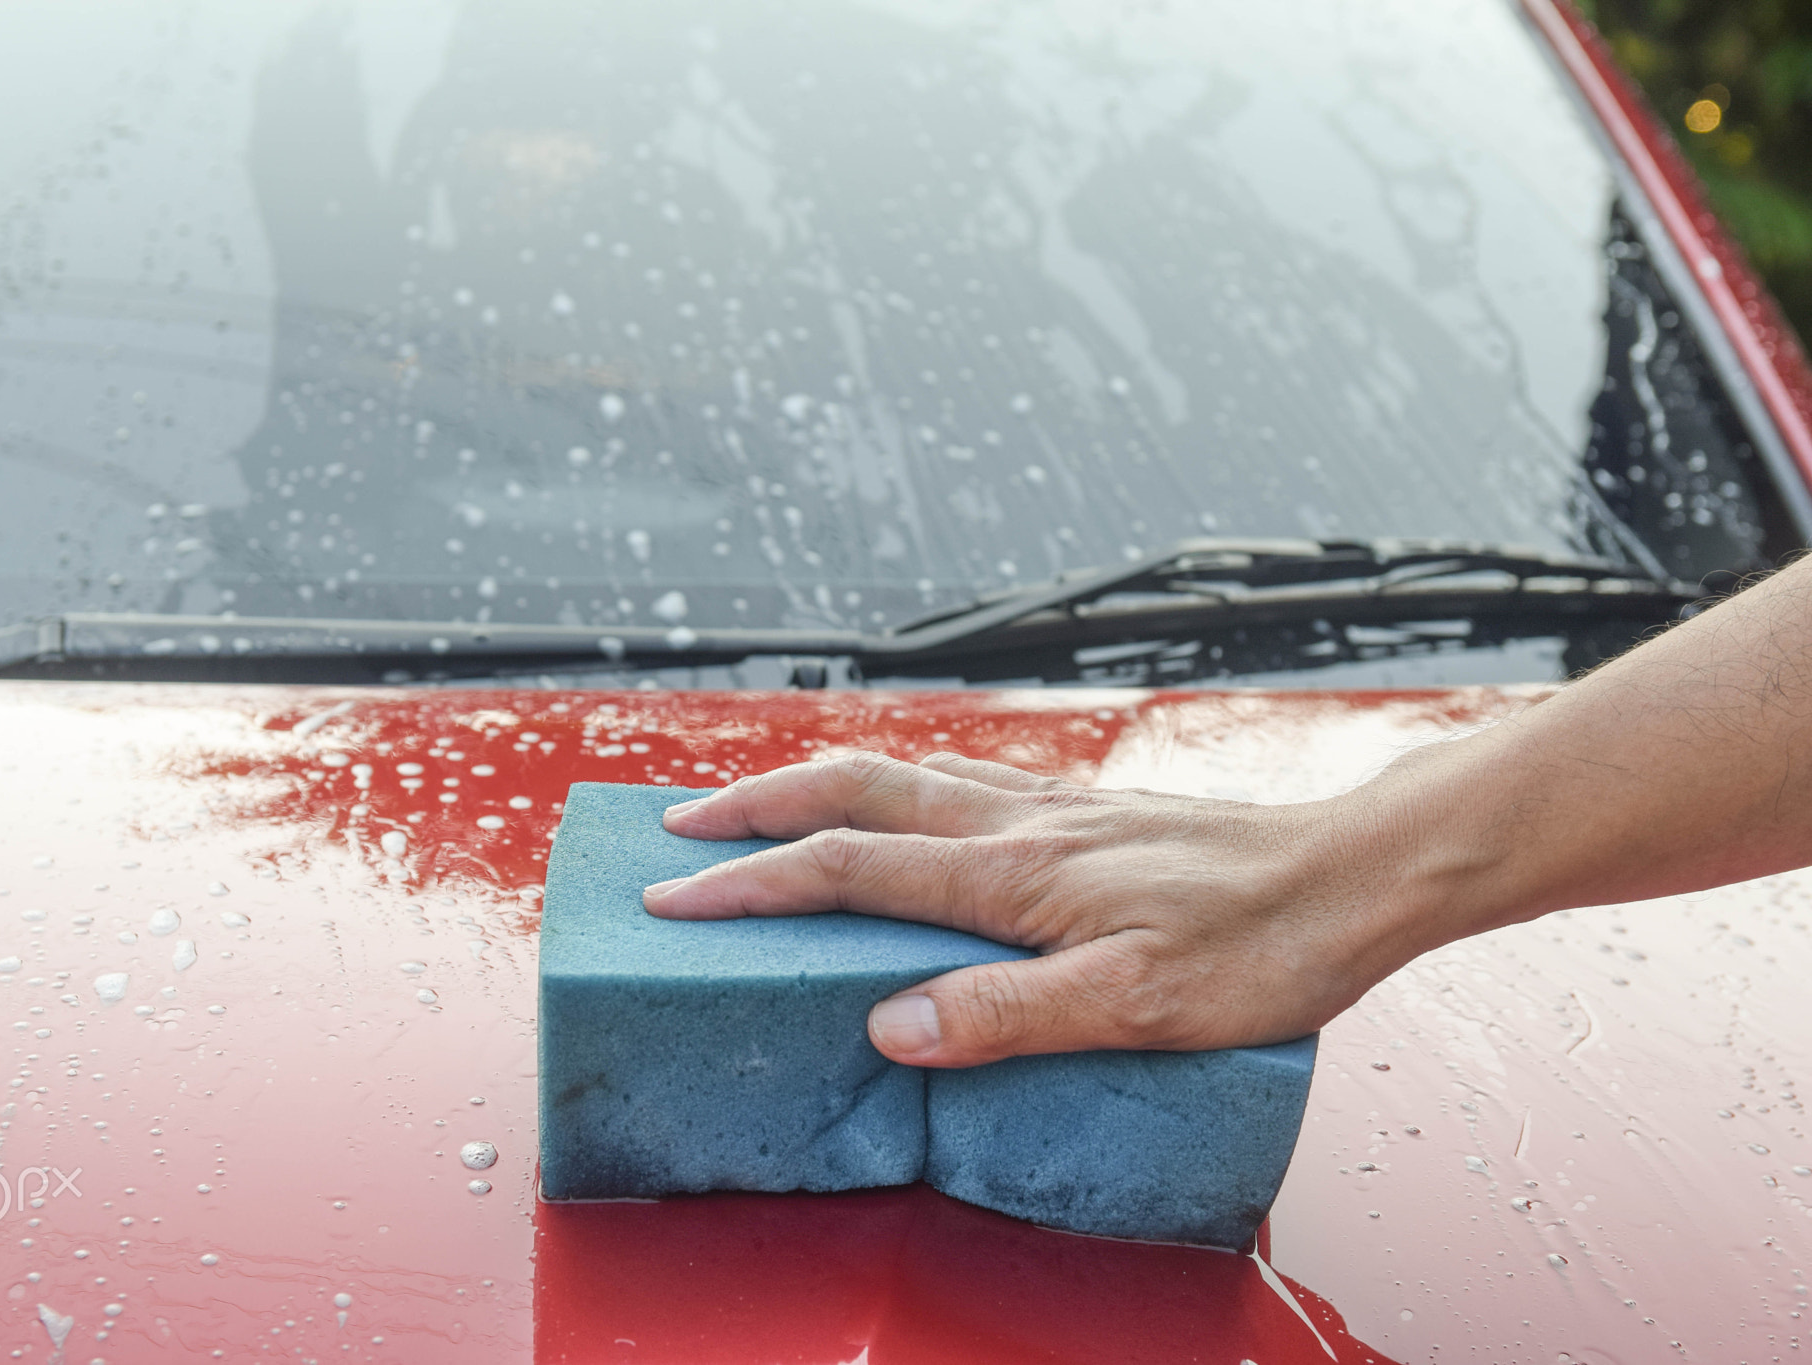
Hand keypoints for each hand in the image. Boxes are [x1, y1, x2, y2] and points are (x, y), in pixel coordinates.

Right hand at [643, 751, 1424, 1067]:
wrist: (1352, 872)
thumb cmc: (1261, 944)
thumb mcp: (1138, 1004)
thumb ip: (1008, 1013)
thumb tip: (889, 1024)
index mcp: (1014, 874)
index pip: (847, 869)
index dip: (751, 884)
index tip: (672, 900)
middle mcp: (1019, 823)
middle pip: (853, 793)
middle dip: (754, 808)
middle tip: (679, 827)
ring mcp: (1050, 807)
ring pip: (901, 775)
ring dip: (815, 787)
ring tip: (760, 807)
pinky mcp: (1083, 809)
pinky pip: (959, 777)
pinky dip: (893, 782)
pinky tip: (901, 798)